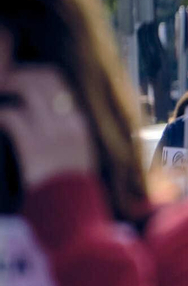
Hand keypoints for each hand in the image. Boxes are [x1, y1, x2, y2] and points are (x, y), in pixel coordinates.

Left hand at [0, 45, 94, 187]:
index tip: (22, 79)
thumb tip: (49, 113)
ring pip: (25, 91)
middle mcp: (68, 123)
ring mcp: (51, 133)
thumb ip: (68, 130)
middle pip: (41, 80)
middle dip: (18, 76)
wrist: (72, 210)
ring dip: (7, 89)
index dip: (35, 74)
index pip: (58, 81)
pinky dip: (1, 115)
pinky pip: (11, 116)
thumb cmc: (73, 186)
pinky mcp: (33, 145)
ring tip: (0, 97)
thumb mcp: (80, 152)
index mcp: (80, 123)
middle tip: (5, 84)